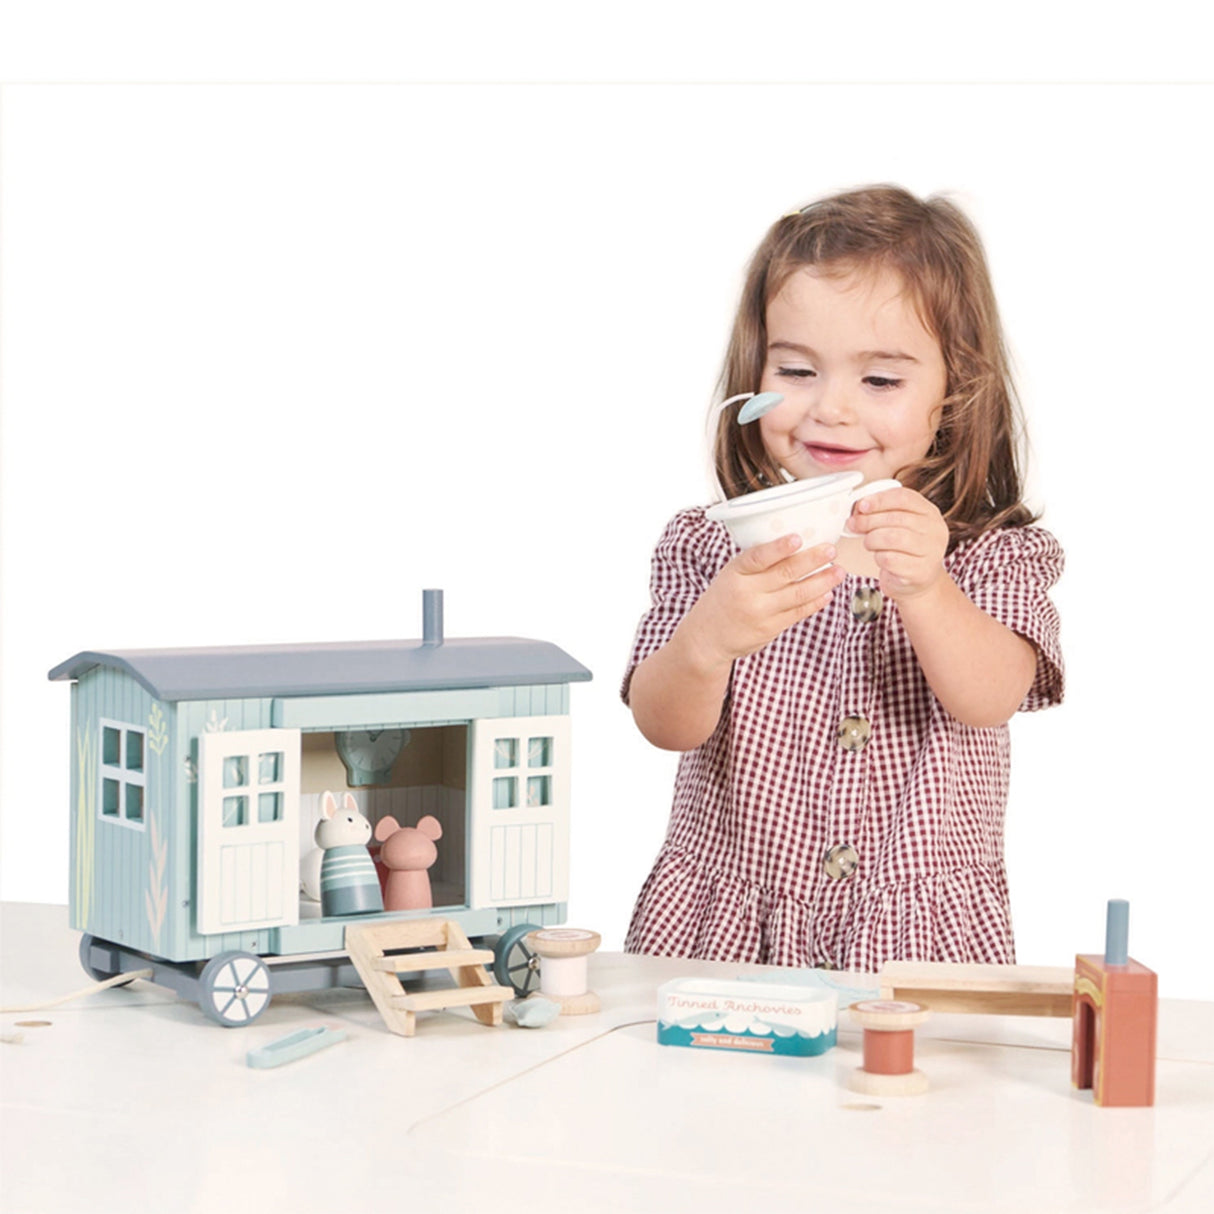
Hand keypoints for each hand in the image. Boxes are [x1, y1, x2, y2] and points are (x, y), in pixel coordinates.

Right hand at [679, 534, 844, 668]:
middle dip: (812, 561)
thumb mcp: (730, 575)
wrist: (707, 639)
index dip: (779, 548)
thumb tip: (794, 545)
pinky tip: (827, 593)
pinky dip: (815, 602)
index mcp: (735, 573)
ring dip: (822, 582)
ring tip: (838, 571)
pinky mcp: (771, 629)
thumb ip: (756, 564)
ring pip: (798, 594)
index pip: (758, 557)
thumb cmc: (723, 599)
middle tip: (831, 550)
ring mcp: (760, 613)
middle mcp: (747, 593)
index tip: (797, 538)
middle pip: (785, 574)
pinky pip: (798, 612)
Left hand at [848, 486, 948, 599]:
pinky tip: (879, 557)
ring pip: (892, 538)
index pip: (904, 497)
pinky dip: (878, 557)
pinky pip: (890, 559)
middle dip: (868, 520)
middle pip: (896, 518)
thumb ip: (884, 513)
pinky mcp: (920, 572)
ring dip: (872, 539)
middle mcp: (935, 530)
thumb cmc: (905, 549)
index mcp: (930, 513)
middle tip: (854, 524)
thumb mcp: (900, 525)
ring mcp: (931, 552)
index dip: (879, 500)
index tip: (861, 505)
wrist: (919, 581)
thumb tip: (858, 509)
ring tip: (869, 543)